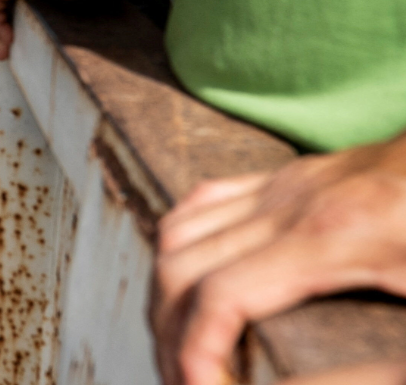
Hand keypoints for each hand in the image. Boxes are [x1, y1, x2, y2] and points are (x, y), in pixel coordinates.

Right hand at [152, 134, 405, 384]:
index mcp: (330, 239)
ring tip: (181, 348)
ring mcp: (284, 186)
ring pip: (176, 235)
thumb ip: (377, 367)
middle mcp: (290, 206)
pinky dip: (179, 249)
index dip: (195, 356)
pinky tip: (191, 285)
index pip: (219, 298)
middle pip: (180, 270)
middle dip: (167, 337)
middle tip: (187, 384)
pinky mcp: (288, 177)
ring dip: (165, 296)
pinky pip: (200, 204)